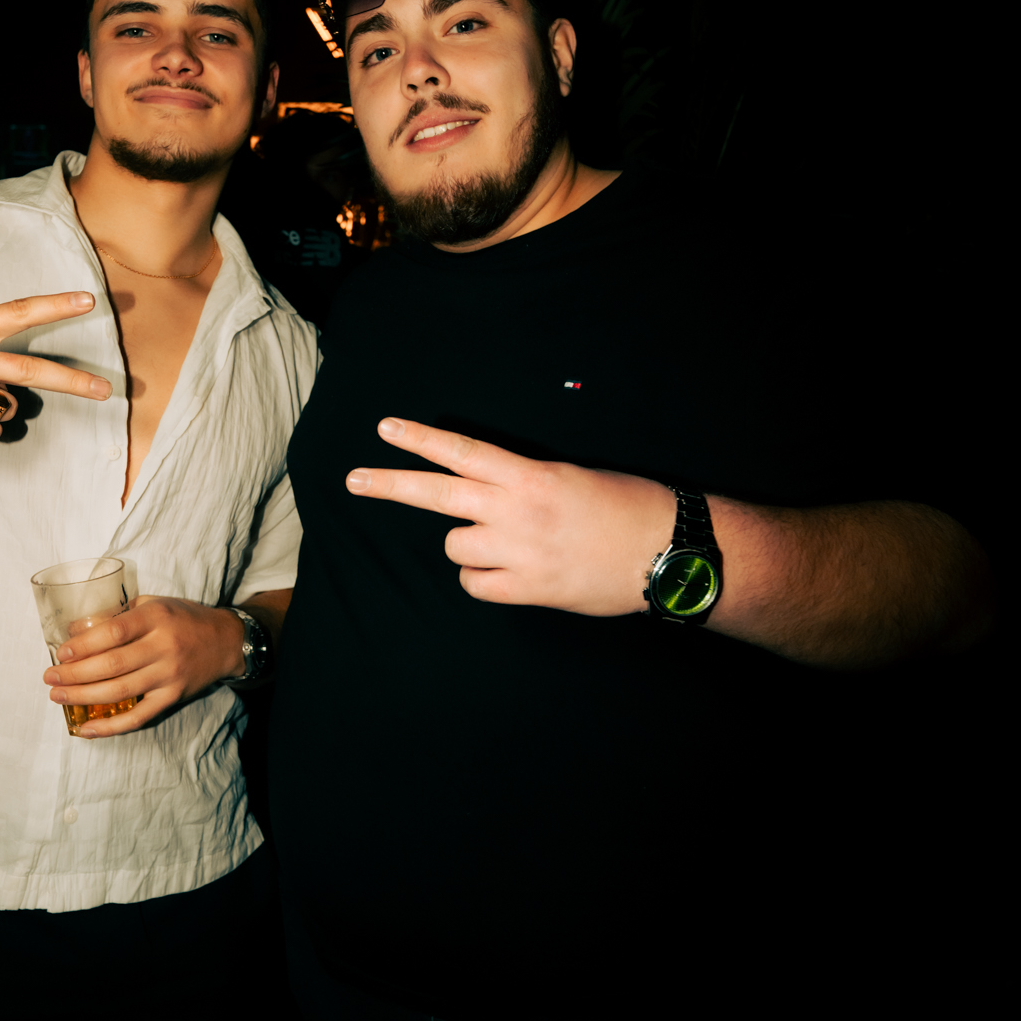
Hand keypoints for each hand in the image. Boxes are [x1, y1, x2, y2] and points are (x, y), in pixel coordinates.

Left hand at [43, 596, 245, 736]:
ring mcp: (169, 675)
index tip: (61, 653)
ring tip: (58, 696)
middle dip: (75, 674)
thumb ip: (118, 615)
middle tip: (50, 677)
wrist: (225, 641)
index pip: (114, 633)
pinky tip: (86, 728)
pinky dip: (110, 726)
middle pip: (112, 665)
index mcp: (156, 618)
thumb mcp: (153, 604)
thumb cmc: (182, 619)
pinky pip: (138, 717)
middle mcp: (163, 647)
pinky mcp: (172, 697)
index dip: (84, 645)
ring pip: (120, 692)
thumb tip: (75, 631)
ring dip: (84, 697)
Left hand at [346, 417, 676, 615]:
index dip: (421, 439)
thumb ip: (524, 483)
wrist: (667, 552)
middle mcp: (518, 511)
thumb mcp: (573, 478)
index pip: (463, 451)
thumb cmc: (627, 508)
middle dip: (391, 485)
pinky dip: (483, 580)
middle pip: (439, 495)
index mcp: (531, 476)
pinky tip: (509, 574)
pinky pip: (476, 585)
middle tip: (354, 479)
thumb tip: (488, 494)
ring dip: (468, 546)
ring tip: (506, 545)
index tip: (386, 428)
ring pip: (456, 547)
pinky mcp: (529, 591)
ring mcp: (520, 553)